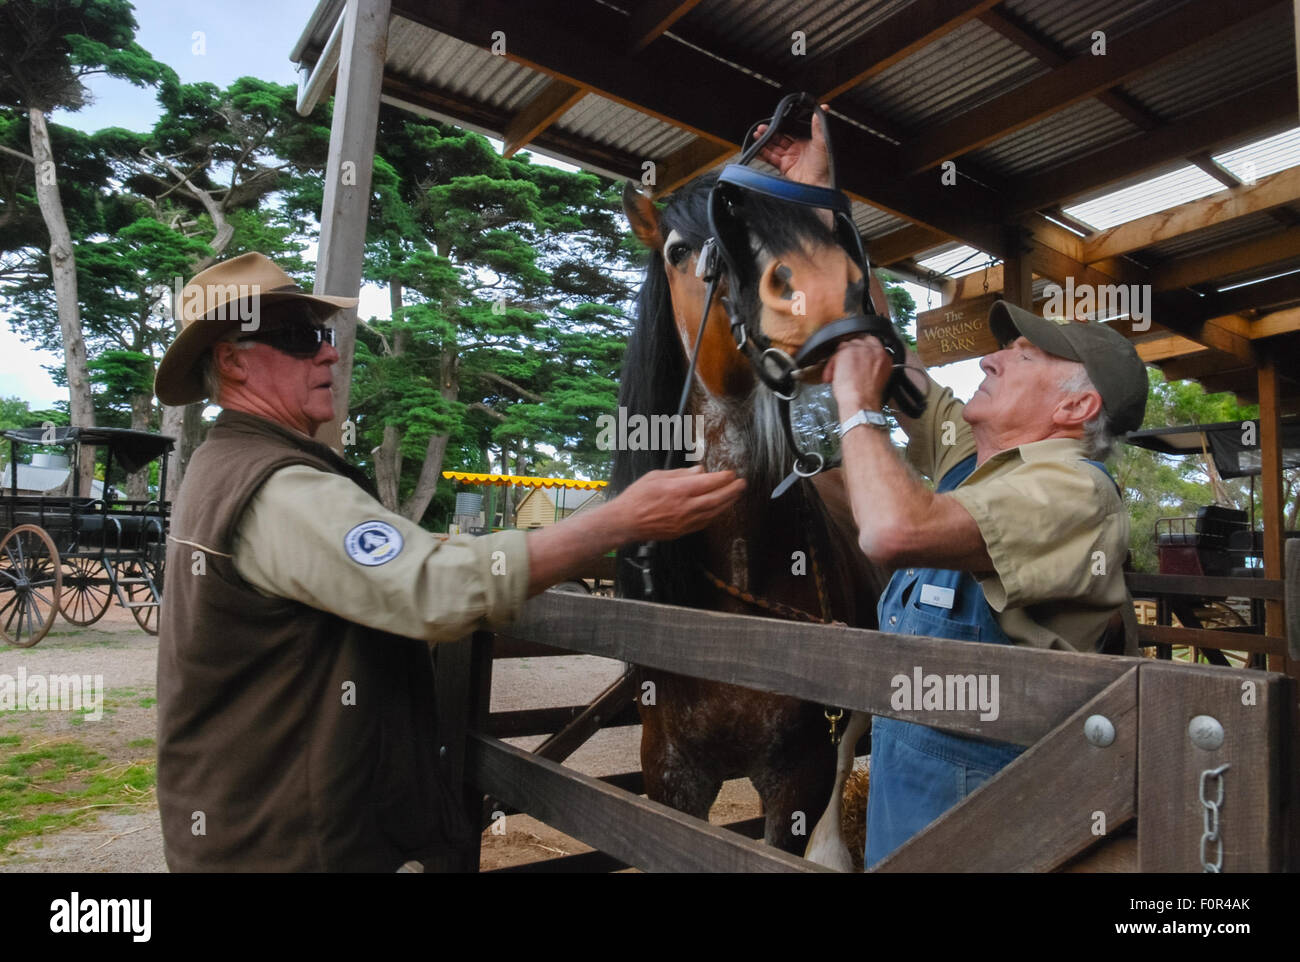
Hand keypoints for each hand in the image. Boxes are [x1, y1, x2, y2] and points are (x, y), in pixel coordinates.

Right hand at [612, 465, 745, 541]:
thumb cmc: (637, 497)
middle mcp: (684, 507)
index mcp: (678, 490)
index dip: (722, 478)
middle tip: (742, 484)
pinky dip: (715, 515)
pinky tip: (720, 509)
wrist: (626, 522)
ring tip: (736, 495)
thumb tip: (699, 471)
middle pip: (716, 498)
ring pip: (713, 512)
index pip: (707, 483)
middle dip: (731, 491)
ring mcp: (684, 521)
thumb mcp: (656, 476)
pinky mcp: (683, 531)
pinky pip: (705, 523)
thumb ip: (680, 474)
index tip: (730, 473)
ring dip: (727, 503)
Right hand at [753, 104, 831, 187]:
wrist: (818, 184)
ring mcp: (788, 158)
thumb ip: (819, 126)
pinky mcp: (783, 167)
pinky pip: (771, 159)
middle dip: (769, 133)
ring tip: (756, 136)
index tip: (773, 121)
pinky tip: (757, 150)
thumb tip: (823, 109)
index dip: (781, 126)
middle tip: (761, 128)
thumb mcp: (822, 142)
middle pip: (779, 138)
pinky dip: (763, 155)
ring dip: (764, 142)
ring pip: (773, 148)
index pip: (790, 131)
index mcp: (804, 141)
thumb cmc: (824, 165)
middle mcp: (796, 149)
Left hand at [823, 336, 890, 413]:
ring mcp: (862, 349)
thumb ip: (871, 366)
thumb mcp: (876, 378)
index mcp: (885, 358)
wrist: (861, 403)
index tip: (855, 360)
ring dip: (839, 360)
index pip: (872, 344)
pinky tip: (831, 376)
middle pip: (858, 343)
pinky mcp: (848, 351)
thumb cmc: (866, 397)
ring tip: (836, 375)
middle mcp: (875, 351)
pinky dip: (831, 365)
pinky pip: (836, 352)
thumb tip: (860, 364)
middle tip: (844, 369)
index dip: (861, 352)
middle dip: (850, 355)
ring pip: (846, 346)